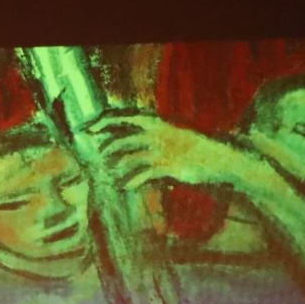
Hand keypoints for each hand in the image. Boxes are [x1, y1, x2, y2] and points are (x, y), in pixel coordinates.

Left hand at [87, 112, 248, 191]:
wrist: (217, 158)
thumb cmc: (190, 147)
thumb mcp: (169, 134)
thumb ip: (148, 134)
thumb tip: (124, 137)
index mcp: (156, 122)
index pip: (123, 117)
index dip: (103, 122)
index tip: (87, 129)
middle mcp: (156, 134)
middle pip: (122, 139)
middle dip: (106, 149)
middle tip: (98, 158)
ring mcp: (162, 151)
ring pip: (129, 158)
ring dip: (116, 167)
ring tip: (109, 174)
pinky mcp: (168, 167)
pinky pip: (143, 175)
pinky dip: (131, 181)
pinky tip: (124, 186)